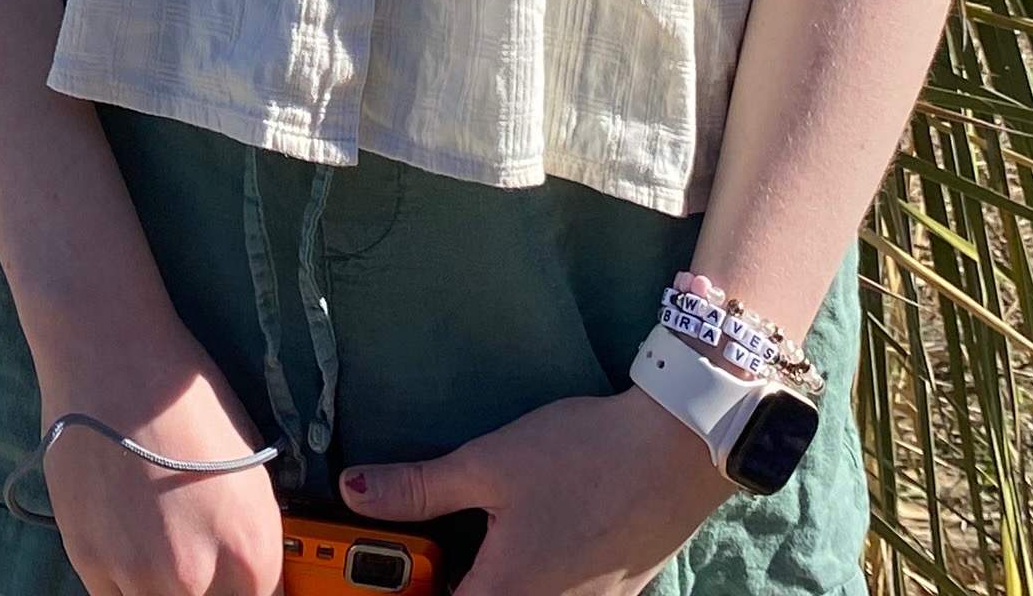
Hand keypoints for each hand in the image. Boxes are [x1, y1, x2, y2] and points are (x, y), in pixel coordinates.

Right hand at [32, 355, 286, 595]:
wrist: (115, 359)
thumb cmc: (186, 401)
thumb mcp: (250, 471)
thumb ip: (249, 537)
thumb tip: (247, 575)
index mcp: (252, 552)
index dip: (246, 593)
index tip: (233, 584)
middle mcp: (199, 576)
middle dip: (204, 592)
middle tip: (189, 559)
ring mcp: (139, 574)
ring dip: (159, 589)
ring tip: (154, 547)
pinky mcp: (89, 561)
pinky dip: (120, 580)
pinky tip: (124, 540)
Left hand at [335, 386, 739, 595]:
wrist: (677, 450)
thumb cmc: (583, 455)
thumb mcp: (488, 464)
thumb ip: (418, 488)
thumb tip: (355, 491)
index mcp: (506, 594)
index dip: (407, 594)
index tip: (390, 575)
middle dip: (445, 588)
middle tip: (424, 555)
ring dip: (488, 585)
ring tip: (472, 550)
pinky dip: (531, 584)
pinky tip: (526, 545)